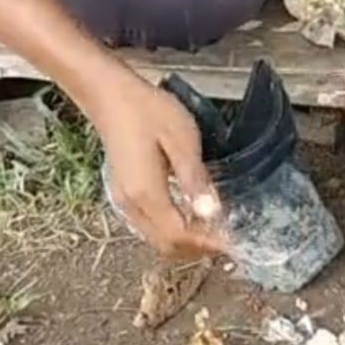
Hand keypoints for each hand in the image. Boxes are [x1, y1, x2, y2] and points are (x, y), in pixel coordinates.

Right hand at [95, 73, 230, 259]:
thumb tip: (212, 213)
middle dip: (198, 248)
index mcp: (146, 193)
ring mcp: (123, 203)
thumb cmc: (148, 111)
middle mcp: (131, 206)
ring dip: (185, 241)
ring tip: (213, 229)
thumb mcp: (181, 138)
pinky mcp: (123, 196)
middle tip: (226, 237)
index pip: (180, 235)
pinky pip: (150, 228)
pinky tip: (190, 215)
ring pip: (156, 240)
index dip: (208, 243)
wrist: (110, 96)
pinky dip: (172, 231)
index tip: (234, 241)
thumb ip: (195, 178)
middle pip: (167, 246)